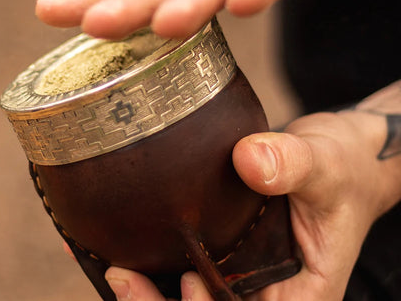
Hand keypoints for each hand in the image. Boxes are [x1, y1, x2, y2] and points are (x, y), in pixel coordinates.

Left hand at [103, 109, 400, 299]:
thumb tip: (250, 159)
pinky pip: (176, 265)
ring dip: (144, 289)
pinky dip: (143, 260)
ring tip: (105, 262)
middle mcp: (260, 294)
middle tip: (121, 276)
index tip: (187, 282)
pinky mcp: (216, 253)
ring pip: (182, 298)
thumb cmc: (341, 171)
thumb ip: (294, 164)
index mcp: (297, 298)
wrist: (332, 160)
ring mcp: (235, 276)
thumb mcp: (326, 166)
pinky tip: (107, 244)